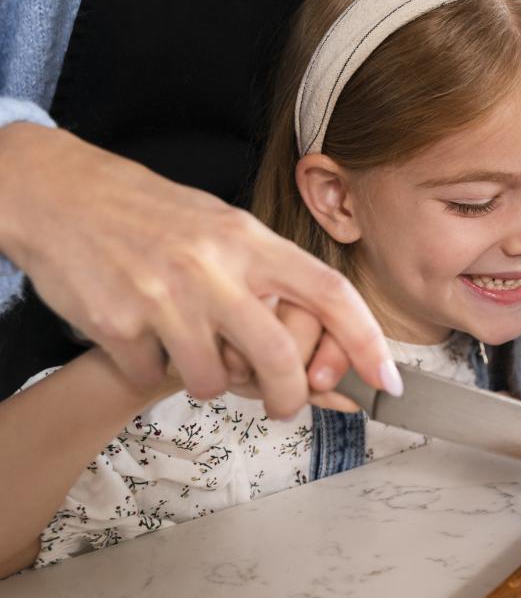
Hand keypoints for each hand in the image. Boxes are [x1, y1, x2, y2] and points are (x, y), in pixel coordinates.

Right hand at [0, 123, 399, 415]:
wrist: (58, 192)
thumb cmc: (152, 214)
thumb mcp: (222, 228)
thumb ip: (269, 279)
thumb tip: (321, 343)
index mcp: (248, 241)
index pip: (329, 293)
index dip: (366, 341)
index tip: (385, 378)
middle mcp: (212, 268)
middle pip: (278, 358)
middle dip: (289, 395)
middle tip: (284, 406)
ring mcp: (163, 297)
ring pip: (213, 380)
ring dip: (210, 381)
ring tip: (190, 350)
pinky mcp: (116, 324)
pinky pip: (152, 375)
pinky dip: (152, 368)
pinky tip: (144, 335)